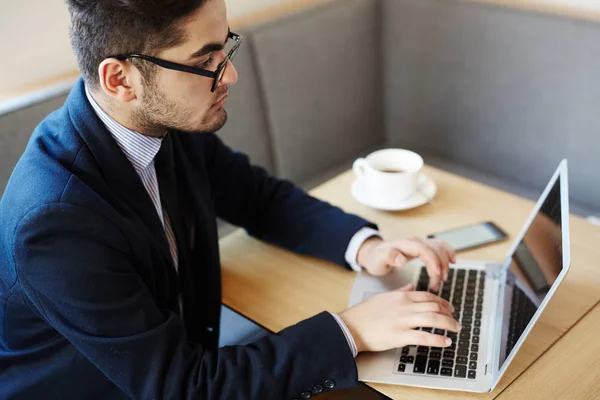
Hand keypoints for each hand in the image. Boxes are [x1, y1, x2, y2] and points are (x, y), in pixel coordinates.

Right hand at [339, 283, 460, 352]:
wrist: (350, 326)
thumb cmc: (364, 313)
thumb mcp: (383, 297)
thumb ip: (400, 291)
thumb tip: (411, 286)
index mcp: (401, 296)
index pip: (428, 296)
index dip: (442, 302)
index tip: (449, 308)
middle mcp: (405, 306)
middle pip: (434, 307)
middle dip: (449, 314)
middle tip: (455, 320)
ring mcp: (403, 320)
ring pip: (433, 319)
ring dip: (448, 324)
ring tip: (456, 330)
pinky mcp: (400, 335)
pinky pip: (424, 337)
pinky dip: (438, 339)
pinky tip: (446, 341)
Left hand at [357, 236, 455, 290]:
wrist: (374, 254)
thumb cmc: (376, 258)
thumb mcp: (378, 260)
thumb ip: (389, 257)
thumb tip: (401, 259)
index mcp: (405, 244)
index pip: (425, 249)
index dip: (434, 261)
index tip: (437, 275)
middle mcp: (414, 241)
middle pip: (435, 249)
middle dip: (440, 266)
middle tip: (437, 284)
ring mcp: (419, 243)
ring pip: (440, 248)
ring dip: (445, 263)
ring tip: (442, 279)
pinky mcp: (423, 247)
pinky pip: (439, 247)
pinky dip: (448, 253)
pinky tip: (452, 261)